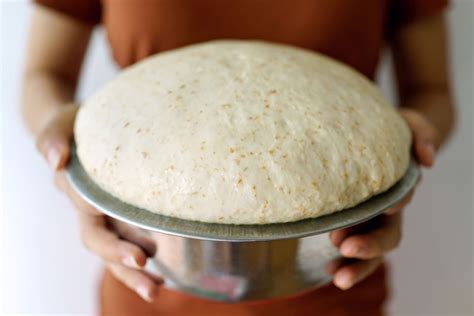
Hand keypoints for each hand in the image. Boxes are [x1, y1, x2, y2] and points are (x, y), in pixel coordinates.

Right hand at [36, 104, 160, 301]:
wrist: (81, 128)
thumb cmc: (72, 125)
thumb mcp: (61, 124)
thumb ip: (54, 138)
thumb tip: (57, 160)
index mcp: (78, 194)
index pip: (91, 222)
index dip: (111, 241)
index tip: (136, 254)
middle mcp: (91, 212)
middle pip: (104, 246)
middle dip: (123, 264)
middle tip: (148, 280)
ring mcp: (108, 216)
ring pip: (117, 251)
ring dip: (134, 273)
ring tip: (157, 289)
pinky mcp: (123, 214)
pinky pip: (132, 240)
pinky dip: (144, 258)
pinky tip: (163, 275)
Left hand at [327, 108, 437, 289]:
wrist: (377, 139)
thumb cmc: (392, 131)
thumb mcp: (409, 123)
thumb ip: (422, 133)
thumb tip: (426, 160)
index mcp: (398, 189)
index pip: (399, 203)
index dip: (393, 206)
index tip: (387, 205)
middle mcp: (384, 211)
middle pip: (385, 237)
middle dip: (369, 246)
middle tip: (346, 249)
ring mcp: (367, 221)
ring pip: (367, 251)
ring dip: (354, 266)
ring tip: (336, 277)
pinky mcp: (348, 224)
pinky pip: (348, 248)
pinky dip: (339, 262)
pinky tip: (326, 269)